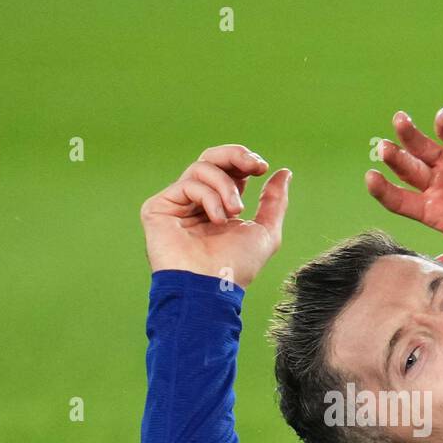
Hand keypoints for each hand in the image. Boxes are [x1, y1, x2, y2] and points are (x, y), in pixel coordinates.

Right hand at [140, 144, 290, 287]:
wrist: (211, 287)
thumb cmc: (237, 267)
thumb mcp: (266, 231)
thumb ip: (275, 201)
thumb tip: (284, 172)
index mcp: (220, 207)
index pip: (229, 170)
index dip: (244, 161)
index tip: (263, 168)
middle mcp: (197, 204)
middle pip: (211, 158)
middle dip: (236, 155)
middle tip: (254, 166)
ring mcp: (176, 205)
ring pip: (201, 168)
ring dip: (226, 186)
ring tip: (235, 211)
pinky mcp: (158, 208)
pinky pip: (188, 184)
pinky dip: (209, 197)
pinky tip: (216, 219)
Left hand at [365, 105, 442, 274]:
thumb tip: (436, 269)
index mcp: (434, 212)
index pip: (399, 200)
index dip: (383, 190)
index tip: (372, 178)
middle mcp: (438, 187)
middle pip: (406, 170)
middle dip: (395, 158)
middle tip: (386, 149)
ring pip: (421, 146)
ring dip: (409, 133)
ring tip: (401, 121)